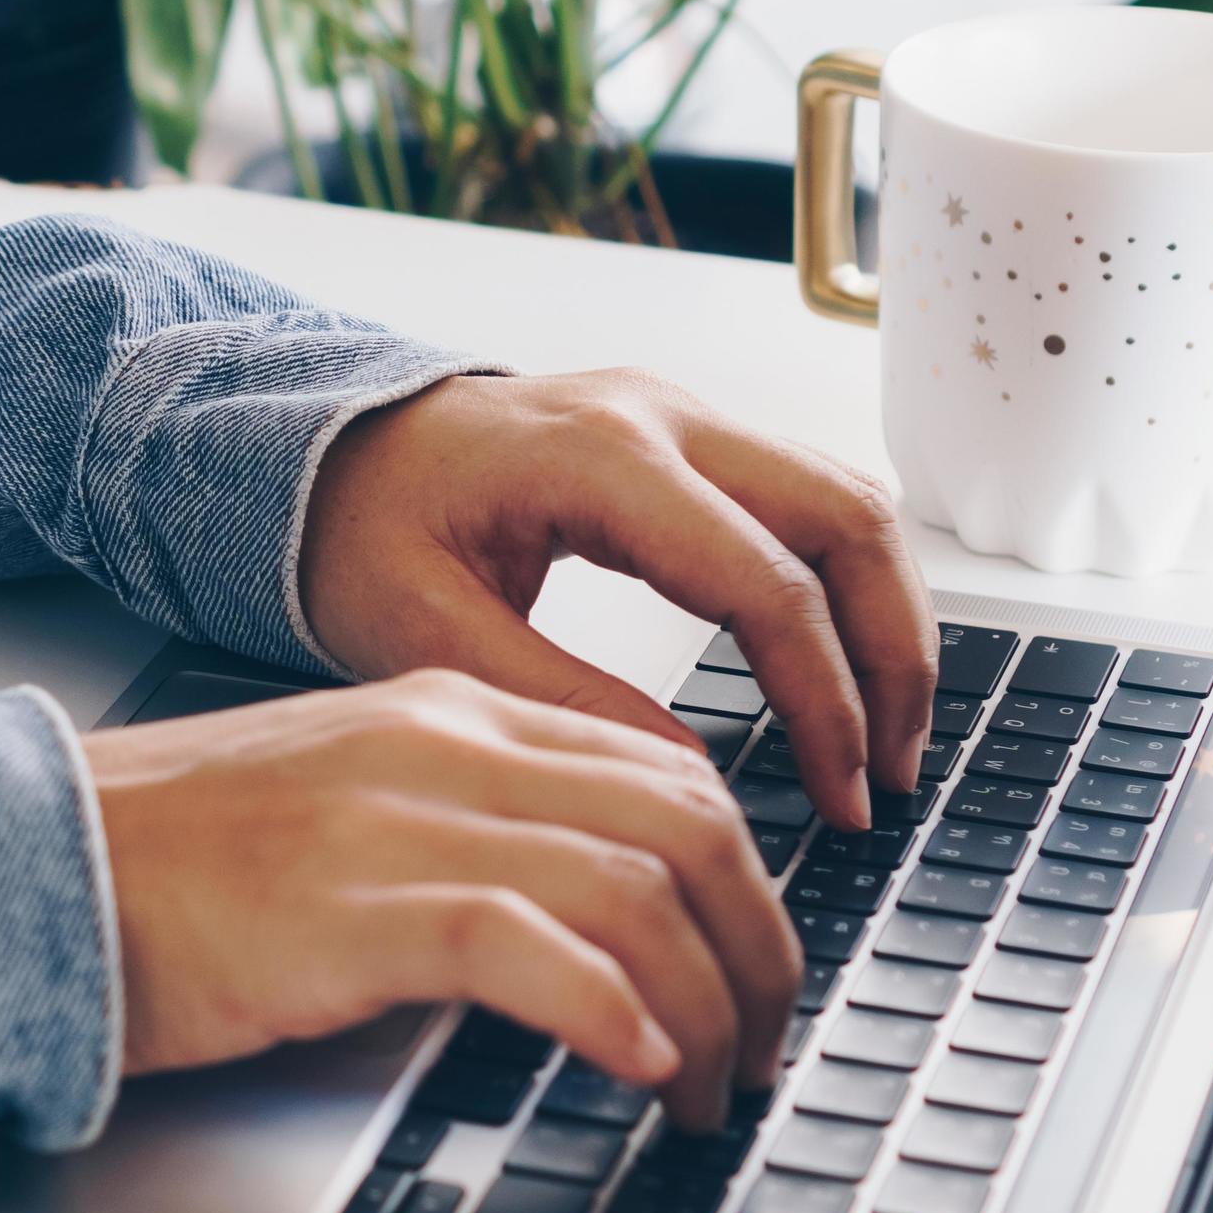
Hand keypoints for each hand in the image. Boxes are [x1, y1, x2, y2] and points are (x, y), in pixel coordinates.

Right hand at [84, 670, 802, 1126]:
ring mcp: (398, 821)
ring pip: (637, 888)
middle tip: (765, 1047)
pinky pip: (533, 946)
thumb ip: (461, 844)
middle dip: (760, 949)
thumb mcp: (343, 820)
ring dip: (706, 1007)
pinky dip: (613, 1013)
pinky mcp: (350, 908)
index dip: (748, 883)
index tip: (758, 971)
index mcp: (448, 716)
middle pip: (687, 824)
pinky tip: (639, 1070)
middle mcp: (443, 749)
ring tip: (713, 1092)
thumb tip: (582, 935)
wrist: (22, 868)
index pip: (666, 774)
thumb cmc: (167, 872)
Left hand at [301, 369, 939, 827]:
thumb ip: (558, 699)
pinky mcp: (689, 441)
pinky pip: (809, 502)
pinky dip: (846, 587)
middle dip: (894, 654)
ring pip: (851, 500)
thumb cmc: (353, 533)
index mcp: (598, 458)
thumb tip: (690, 778)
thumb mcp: (426, 636)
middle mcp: (662, 415)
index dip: (824, 700)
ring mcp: (685, 417)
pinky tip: (844, 674)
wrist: (317, 453)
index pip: (767, 580)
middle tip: (895, 772)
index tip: (844, 798)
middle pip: (849, 517)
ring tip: (887, 738)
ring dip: (888, 618)